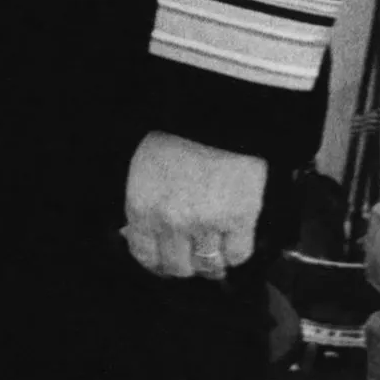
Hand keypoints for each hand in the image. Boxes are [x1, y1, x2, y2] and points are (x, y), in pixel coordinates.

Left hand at [122, 130, 267, 278]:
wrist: (213, 111)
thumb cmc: (174, 134)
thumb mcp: (143, 167)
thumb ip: (143, 205)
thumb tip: (141, 235)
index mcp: (142, 207)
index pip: (145, 256)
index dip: (156, 262)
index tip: (163, 260)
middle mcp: (171, 222)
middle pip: (178, 268)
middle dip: (183, 264)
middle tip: (191, 255)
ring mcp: (207, 224)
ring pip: (208, 267)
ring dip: (210, 263)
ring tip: (213, 251)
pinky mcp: (239, 220)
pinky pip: (238, 256)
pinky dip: (235, 253)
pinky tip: (231, 240)